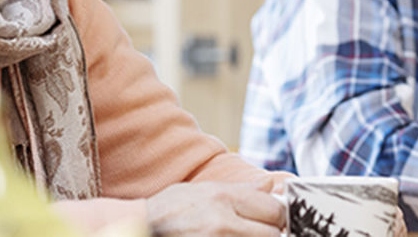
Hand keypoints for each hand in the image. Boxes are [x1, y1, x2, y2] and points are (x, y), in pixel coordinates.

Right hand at [146, 180, 283, 236]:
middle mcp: (222, 223)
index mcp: (222, 198)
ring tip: (238, 233)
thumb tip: (273, 184)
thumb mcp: (202, 190)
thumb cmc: (167, 210)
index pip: (274, 209)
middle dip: (270, 231)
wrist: (139, 230)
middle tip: (257, 228)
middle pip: (272, 232)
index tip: (274, 218)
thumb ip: (241, 189)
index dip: (278, 214)